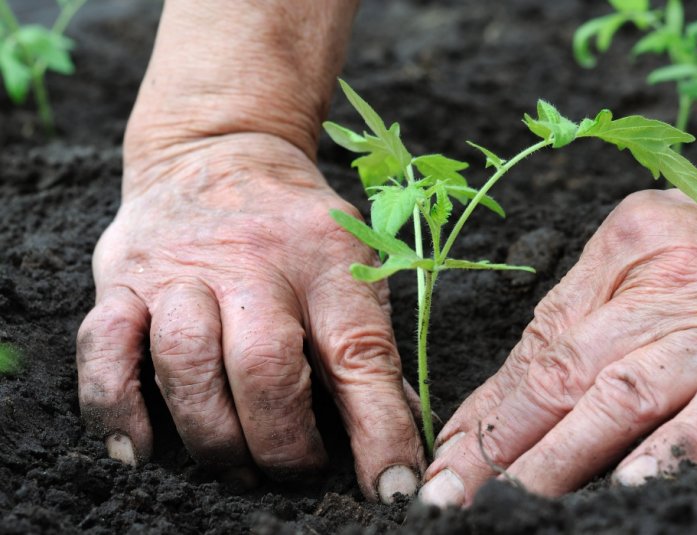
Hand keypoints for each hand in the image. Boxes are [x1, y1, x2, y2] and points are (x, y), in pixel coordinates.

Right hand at [76, 133, 423, 502]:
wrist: (219, 151)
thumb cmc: (297, 227)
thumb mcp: (352, 264)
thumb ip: (369, 347)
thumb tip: (399, 438)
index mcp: (326, 259)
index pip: (360, 353)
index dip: (380, 429)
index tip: (393, 487)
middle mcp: (252, 261)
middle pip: (264, 366)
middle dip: (283, 442)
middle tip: (297, 472)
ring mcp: (179, 269)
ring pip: (185, 362)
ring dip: (213, 436)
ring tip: (238, 467)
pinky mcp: (121, 279)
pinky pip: (104, 348)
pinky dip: (117, 409)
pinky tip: (141, 451)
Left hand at [419, 129, 696, 506]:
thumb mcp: (652, 247)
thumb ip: (591, 311)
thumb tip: (517, 392)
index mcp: (619, 249)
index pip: (536, 344)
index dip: (487, 409)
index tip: (448, 456)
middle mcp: (660, 283)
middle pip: (563, 370)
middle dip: (501, 443)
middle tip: (453, 495)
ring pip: (623, 392)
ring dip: (563, 455)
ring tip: (517, 502)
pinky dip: (675, 447)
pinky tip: (633, 483)